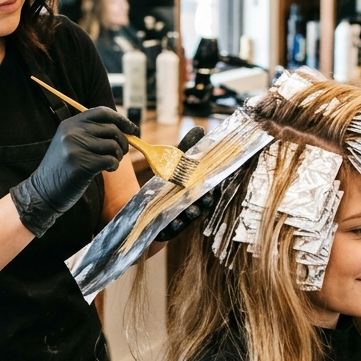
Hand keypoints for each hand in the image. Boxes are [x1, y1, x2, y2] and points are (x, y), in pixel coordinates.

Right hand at [11, 107, 137, 235]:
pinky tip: (107, 170)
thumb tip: (125, 129)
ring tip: (110, 163)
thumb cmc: (63, 169)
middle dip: (123, 142)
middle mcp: (72, 132)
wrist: (43, 191)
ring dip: (118, 156)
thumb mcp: (71, 143)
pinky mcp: (82, 165)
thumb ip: (91, 133)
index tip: (133, 129)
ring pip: (113, 145)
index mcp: (70, 124)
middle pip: (111, 129)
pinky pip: (110, 160)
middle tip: (121, 153)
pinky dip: (113, 165)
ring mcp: (76, 148)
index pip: (102, 112)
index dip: (121, 120)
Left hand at [156, 127, 211, 241]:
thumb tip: (200, 129)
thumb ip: (186, 149)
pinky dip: (173, 226)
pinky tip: (174, 222)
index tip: (216, 184)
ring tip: (191, 211)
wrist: (145, 211)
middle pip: (200, 205)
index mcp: (195, 192)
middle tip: (206, 197)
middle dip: (203, 201)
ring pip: (187, 218)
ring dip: (190, 214)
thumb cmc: (165, 187)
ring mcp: (179, 220)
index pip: (208, 189)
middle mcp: (190, 207)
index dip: (212, 187)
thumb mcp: (174, 164)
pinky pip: (170, 230)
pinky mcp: (165, 230)